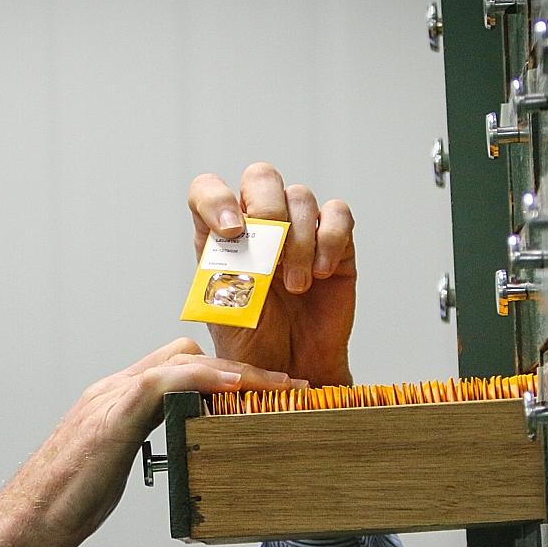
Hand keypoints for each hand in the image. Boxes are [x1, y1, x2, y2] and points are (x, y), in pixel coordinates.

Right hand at [0, 339, 304, 546]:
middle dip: (234, 366)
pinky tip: (239, 389)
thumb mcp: (111, 471)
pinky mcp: (114, 415)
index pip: (172, 370)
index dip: (217, 375)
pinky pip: (169, 380)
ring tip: (278, 388)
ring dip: (236, 371)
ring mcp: (111, 398)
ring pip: (182, 360)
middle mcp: (112, 390)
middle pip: (182, 354)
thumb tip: (177, 456)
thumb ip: (139, 450)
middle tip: (279, 389)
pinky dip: (209, 378)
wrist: (22, 523)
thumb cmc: (62, 507)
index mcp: (112, 402)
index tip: (258, 391)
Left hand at [188, 163, 355, 386]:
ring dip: (298, 241)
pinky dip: (330, 240)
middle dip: (267, 209)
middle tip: (271, 255)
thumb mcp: (223, 309)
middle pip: (262, 177)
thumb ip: (226, 269)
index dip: (216, 198)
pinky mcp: (335, 243)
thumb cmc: (254, 341)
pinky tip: (322, 273)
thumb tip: (241, 233)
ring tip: (296, 286)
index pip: (208, 190)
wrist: (290, 369)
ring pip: (301, 196)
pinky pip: (338, 214)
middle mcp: (259, 224)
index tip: (231, 231)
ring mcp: (299, 230)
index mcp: (221, 235)